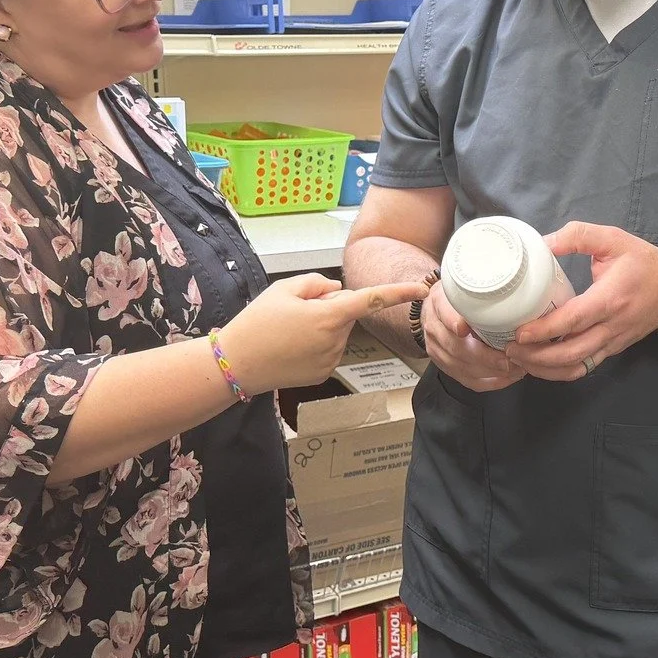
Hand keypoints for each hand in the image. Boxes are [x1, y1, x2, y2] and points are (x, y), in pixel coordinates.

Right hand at [218, 275, 429, 393]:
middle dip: (328, 308)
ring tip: (288, 331)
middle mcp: (336, 340)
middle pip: (345, 314)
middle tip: (294, 312)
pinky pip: (328, 349)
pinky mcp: (323, 374)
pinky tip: (290, 347)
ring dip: (321, 327)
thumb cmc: (257, 323)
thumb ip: (317, 283)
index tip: (422, 289)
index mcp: (330, 316)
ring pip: (336, 332)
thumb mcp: (283, 289)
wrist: (236, 363)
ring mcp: (331, 360)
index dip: (399, 291)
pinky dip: (315, 344)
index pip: (372, 299)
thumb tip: (340, 290)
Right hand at [423, 282, 527, 392]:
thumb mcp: (462, 285)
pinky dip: (491, 382)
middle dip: (485, 357)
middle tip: (509, 357)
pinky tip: (509, 377)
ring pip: (463, 368)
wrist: (434, 311)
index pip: (443, 313)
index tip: (466, 328)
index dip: (453, 321)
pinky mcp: (447, 367)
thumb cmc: (456, 298)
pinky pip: (469, 381)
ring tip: (516, 367)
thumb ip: (478, 290)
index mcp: (438, 303)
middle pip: (456, 348)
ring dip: (492, 371)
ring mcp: (438, 351)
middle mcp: (434, 329)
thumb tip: (507, 291)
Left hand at [505, 222, 657, 382]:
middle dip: (537, 356)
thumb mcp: (613, 239)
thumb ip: (578, 236)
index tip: (519, 332)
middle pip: (571, 353)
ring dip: (547, 368)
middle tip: (511, 349)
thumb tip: (543, 242)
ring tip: (521, 359)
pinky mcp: (614, 349)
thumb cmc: (644, 262)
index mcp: (609, 299)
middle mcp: (612, 326)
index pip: (572, 321)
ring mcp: (614, 342)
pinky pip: (586, 367)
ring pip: (577, 366)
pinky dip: (562, 370)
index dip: (544, 330)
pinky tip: (543, 364)